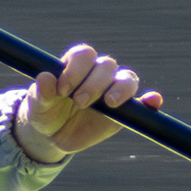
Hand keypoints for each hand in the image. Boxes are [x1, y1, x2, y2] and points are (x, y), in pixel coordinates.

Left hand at [22, 42, 158, 157]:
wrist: (53, 135)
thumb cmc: (45, 113)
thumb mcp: (39, 106)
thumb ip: (42, 93)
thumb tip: (45, 77)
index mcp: (77, 66)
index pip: (84, 55)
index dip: (75, 69)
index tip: (63, 89)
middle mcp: (98, 74)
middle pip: (106, 65)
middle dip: (93, 83)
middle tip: (79, 102)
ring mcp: (114, 90)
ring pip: (127, 78)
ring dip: (120, 88)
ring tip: (108, 103)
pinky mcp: (126, 110)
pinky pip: (143, 103)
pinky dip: (150, 101)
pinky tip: (152, 102)